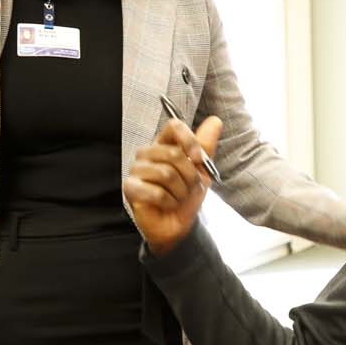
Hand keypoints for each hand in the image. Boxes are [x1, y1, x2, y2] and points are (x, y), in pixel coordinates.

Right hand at [123, 116, 222, 256]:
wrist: (178, 225)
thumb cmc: (186, 195)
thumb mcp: (201, 170)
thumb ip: (206, 145)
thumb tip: (215, 120)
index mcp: (163, 144)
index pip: (173, 127)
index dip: (189, 141)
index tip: (199, 159)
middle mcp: (147, 154)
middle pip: (174, 154)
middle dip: (190, 176)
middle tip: (189, 188)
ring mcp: (136, 170)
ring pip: (166, 174)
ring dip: (180, 191)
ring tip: (178, 197)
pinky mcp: (130, 188)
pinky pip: (156, 192)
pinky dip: (169, 202)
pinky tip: (167, 205)